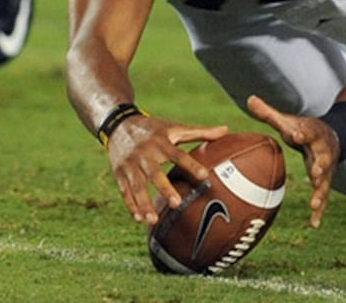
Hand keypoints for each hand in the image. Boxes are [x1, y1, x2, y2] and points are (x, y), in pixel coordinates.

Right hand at [104, 114, 228, 224]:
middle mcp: (145, 154)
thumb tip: (227, 130)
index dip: (191, 165)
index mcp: (161, 142)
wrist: (119, 124)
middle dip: (164, 188)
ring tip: (154, 220)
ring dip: (144, 203)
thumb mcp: (174, 127)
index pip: (178, 155)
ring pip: (137, 186)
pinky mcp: (120, 173)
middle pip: (154, 173)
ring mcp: (131, 165)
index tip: (204, 176)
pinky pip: (125, 192)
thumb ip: (200, 132)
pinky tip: (139, 219)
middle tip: (176, 203)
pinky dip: (131, 205)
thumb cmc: (153, 129)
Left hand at [248, 93, 338, 228]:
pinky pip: (324, 197)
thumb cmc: (305, 129)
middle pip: (323, 158)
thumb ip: (269, 113)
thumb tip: (249, 98)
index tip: (294, 134)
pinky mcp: (326, 181)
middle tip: (314, 172)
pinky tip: (314, 225)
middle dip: (320, 165)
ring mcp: (327, 168)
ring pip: (326, 181)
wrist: (334, 136)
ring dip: (321, 192)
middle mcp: (323, 151)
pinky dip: (320, 211)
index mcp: (313, 133)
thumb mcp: (289, 120)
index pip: (307, 132)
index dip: (301, 133)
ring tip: (314, 203)